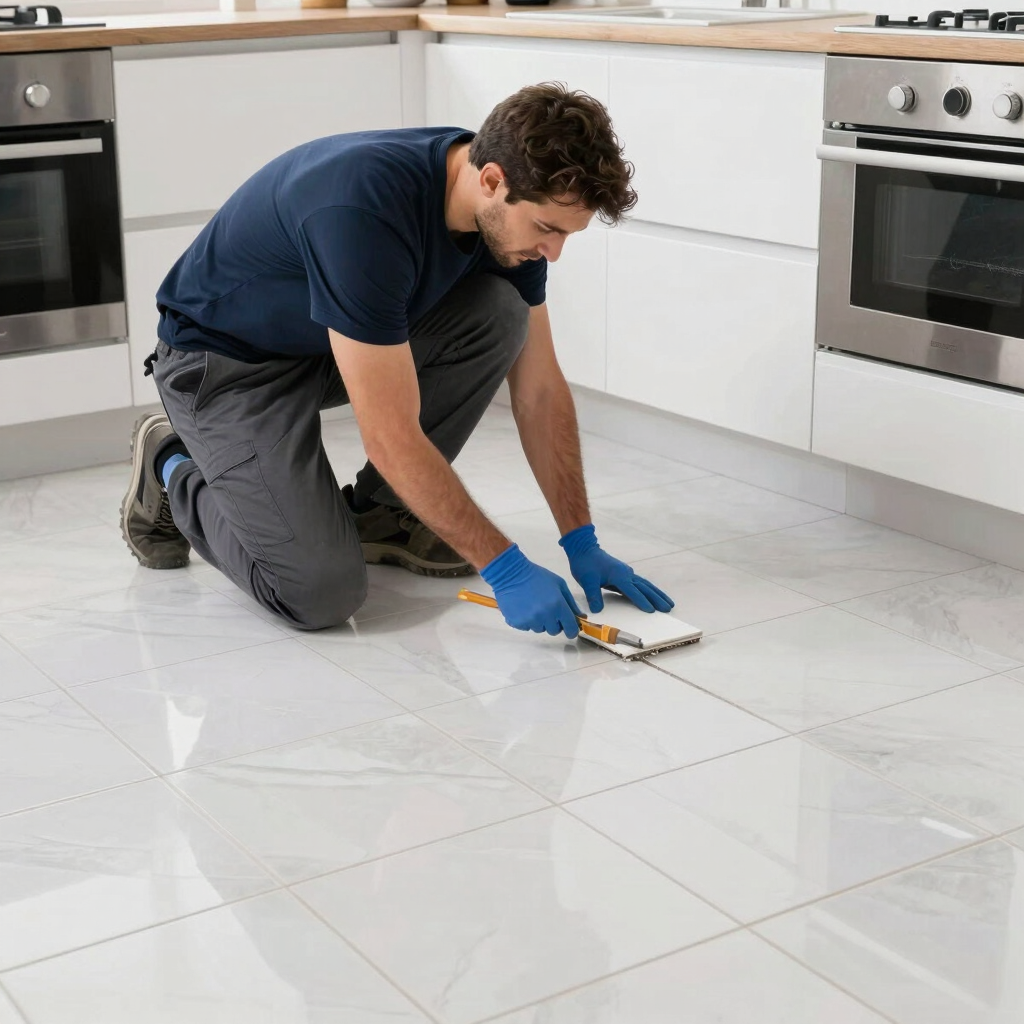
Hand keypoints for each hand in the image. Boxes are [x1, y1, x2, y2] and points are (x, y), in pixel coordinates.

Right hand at [480, 544, 583, 637]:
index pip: (570, 629)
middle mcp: (544, 616)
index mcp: (558, 605)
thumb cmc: (537, 576)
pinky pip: (526, 627)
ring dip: (539, 621)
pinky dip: (526, 621)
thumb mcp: (559, 585)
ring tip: (533, 606)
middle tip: (547, 609)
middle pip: (555, 631)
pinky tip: (523, 608)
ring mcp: (530, 620)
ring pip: (539, 629)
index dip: (572, 630)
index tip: (569, 628)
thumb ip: (571, 603)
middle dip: (553, 623)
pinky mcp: (517, 623)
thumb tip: (581, 618)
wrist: (511, 574)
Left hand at [560, 523, 674, 614]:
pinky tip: (654, 596)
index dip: (641, 601)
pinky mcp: (624, 575)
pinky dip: (648, 591)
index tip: (651, 610)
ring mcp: (627, 574)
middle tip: (668, 608)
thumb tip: (597, 610)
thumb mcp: (587, 580)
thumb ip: (593, 595)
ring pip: (645, 586)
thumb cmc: (585, 564)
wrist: (584, 549)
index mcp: (619, 575)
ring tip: (668, 603)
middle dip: (657, 599)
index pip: (632, 591)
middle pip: (645, 588)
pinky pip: (640, 585)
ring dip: (657, 594)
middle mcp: (626, 574)